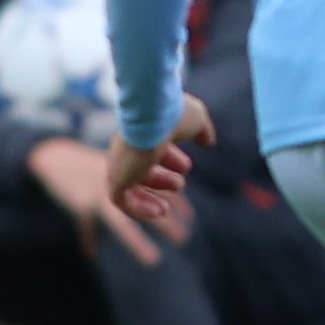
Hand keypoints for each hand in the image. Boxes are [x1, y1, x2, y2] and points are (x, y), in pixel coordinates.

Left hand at [103, 96, 214, 237]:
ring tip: (164, 211)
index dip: (170, 158)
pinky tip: (157, 213)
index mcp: (143, 131)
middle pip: (138, 168)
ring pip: (127, 187)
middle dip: (160, 179)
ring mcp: (120, 163)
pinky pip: (121, 201)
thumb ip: (202, 131)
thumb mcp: (195, 120)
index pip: (150, 148)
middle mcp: (128, 147)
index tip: (187, 166)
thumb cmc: (173, 113)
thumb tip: (208, 141)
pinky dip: (138, 209)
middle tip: (180, 184)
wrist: (152, 112)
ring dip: (147, 199)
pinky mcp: (116, 177)